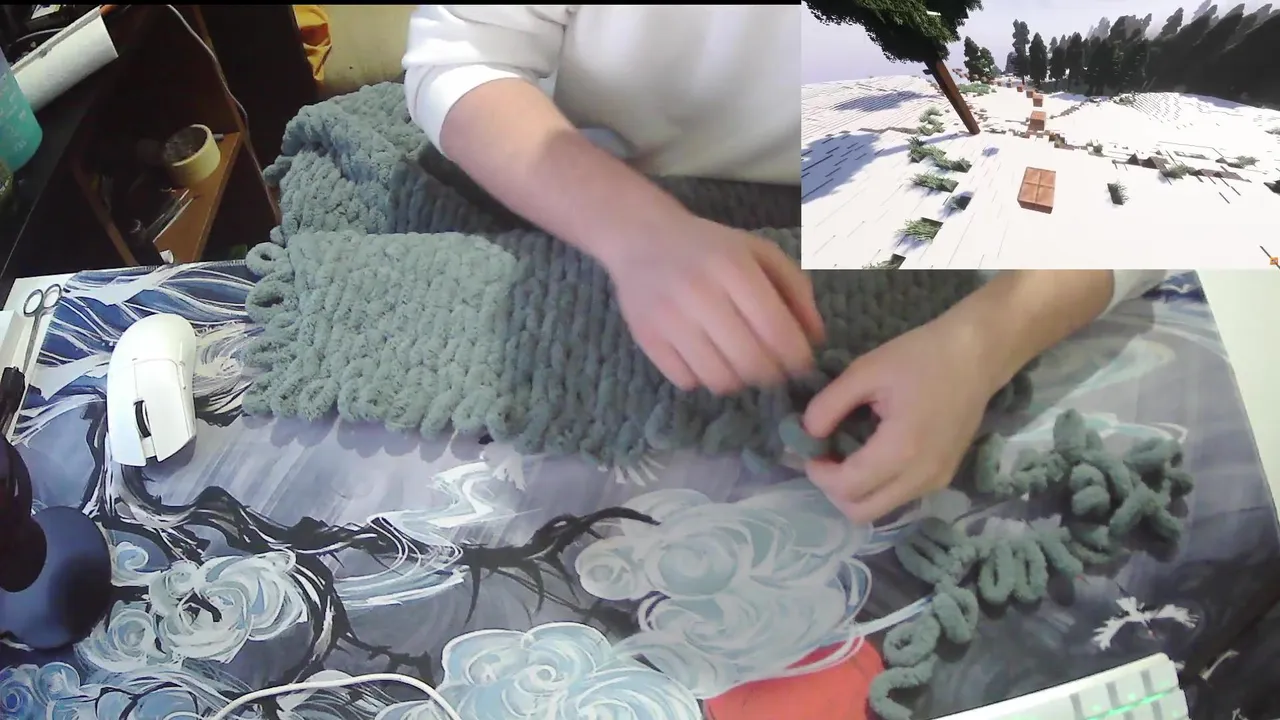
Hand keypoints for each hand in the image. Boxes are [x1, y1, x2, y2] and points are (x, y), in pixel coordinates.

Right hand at [604, 215, 824, 394]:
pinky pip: (687, 381)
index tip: (802, 364)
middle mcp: (700, 293)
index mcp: (734, 268)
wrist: (641, 237)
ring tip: (739, 365)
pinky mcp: (646, 338)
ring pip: (719, 379)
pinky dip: (703, 379)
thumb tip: (816, 338)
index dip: (797, 358)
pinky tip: (706, 359)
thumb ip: (796, 288)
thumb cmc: (710, 247)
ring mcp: (669, 319)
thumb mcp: (759, 252)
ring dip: (739, 381)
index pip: (777, 331)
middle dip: (771, 375)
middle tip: (773, 370)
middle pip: (751, 362)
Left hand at [800, 312, 998, 522]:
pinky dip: (878, 486)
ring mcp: (937, 481)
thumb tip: (807, 434)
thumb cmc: (921, 356)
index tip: (810, 449)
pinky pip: (899, 497)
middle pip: (861, 512)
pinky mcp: (943, 477)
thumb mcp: (865, 371)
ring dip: (856, 491)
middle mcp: (922, 476)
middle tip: (825, 457)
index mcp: (901, 450)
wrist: (976, 355)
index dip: (819, 474)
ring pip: (880, 509)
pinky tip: (872, 455)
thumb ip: (829, 405)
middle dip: (833, 489)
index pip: (847, 487)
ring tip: (847, 455)